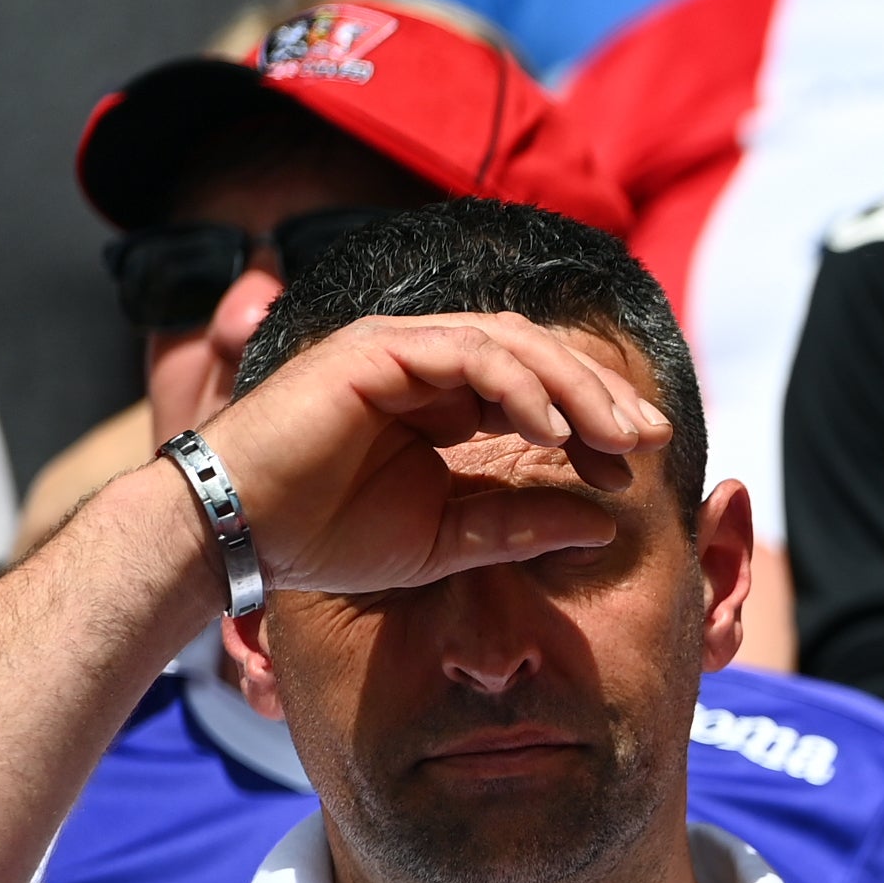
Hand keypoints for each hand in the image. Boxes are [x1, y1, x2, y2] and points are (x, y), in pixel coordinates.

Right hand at [192, 313, 666, 599]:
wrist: (234, 535)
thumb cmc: (324, 537)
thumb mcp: (446, 538)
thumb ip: (519, 524)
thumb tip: (606, 524)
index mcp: (444, 400)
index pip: (540, 390)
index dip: (594, 421)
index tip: (637, 467)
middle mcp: (426, 363)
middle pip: (539, 356)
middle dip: (601, 395)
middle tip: (649, 440)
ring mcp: (399, 348)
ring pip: (514, 344)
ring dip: (574, 388)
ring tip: (615, 439)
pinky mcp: (376, 350)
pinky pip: (469, 353)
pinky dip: (521, 387)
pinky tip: (554, 433)